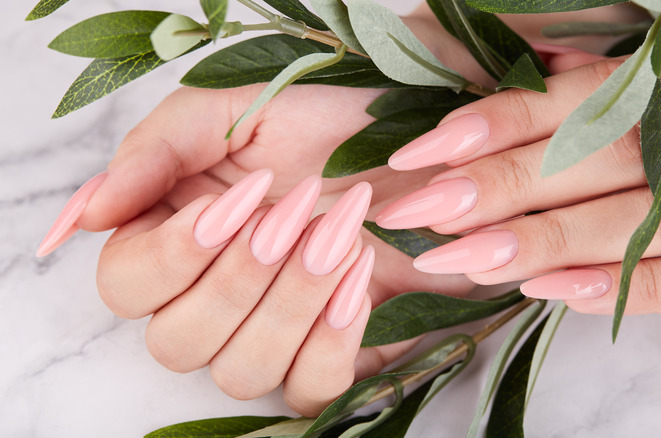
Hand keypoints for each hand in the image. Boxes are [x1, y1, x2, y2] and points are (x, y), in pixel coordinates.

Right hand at [37, 83, 473, 415]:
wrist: (418, 144)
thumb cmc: (327, 122)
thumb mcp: (236, 111)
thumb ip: (156, 151)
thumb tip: (87, 214)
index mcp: (174, 236)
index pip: (126, 287)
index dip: (174, 255)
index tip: (240, 201)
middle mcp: (213, 296)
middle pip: (177, 342)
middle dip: (242, 277)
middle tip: (300, 210)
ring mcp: (271, 334)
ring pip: (241, 372)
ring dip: (292, 303)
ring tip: (342, 235)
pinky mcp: (330, 356)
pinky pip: (309, 392)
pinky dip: (332, 342)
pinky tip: (360, 280)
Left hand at [376, 49, 660, 322]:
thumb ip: (627, 81)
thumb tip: (544, 67)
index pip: (579, 100)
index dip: (497, 123)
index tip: (422, 151)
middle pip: (592, 158)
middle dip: (496, 184)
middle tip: (414, 210)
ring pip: (634, 219)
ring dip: (541, 240)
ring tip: (459, 257)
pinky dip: (626, 287)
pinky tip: (554, 293)